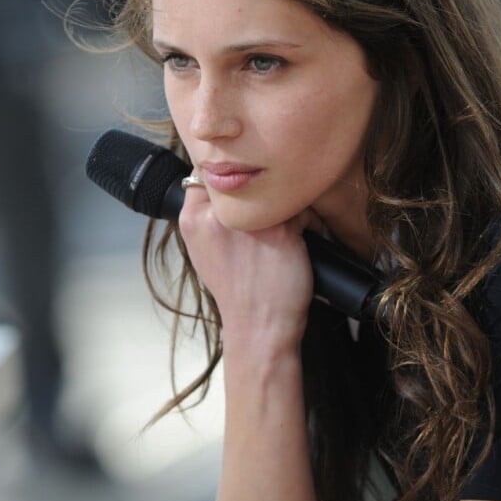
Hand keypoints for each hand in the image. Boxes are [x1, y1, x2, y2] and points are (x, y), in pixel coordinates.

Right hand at [178, 175, 324, 360]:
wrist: (257, 327)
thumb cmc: (236, 291)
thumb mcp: (204, 250)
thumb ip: (208, 214)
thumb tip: (223, 181)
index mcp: (193, 219)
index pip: (207, 173)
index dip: (230, 179)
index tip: (243, 196)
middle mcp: (217, 217)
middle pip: (246, 176)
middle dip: (261, 190)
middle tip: (268, 217)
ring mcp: (250, 223)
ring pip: (277, 189)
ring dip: (288, 205)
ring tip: (284, 232)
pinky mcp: (281, 230)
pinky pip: (301, 207)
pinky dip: (307, 221)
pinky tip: (301, 240)